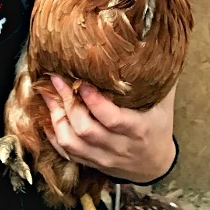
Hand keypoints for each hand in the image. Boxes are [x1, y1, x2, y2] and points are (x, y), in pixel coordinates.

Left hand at [42, 75, 176, 182]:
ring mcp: (103, 157)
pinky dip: (53, 135)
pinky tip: (47, 116)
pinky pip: (66, 152)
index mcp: (138, 129)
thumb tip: (148, 45)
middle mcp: (119, 146)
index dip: (92, 100)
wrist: (156, 164)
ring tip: (47, 95)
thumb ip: (156, 78)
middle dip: (67, 102)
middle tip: (56, 79)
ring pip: (71, 143)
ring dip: (55, 118)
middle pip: (85, 129)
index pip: (111, 118)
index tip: (81, 79)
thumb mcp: (162, 103)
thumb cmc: (158, 126)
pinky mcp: (92, 163)